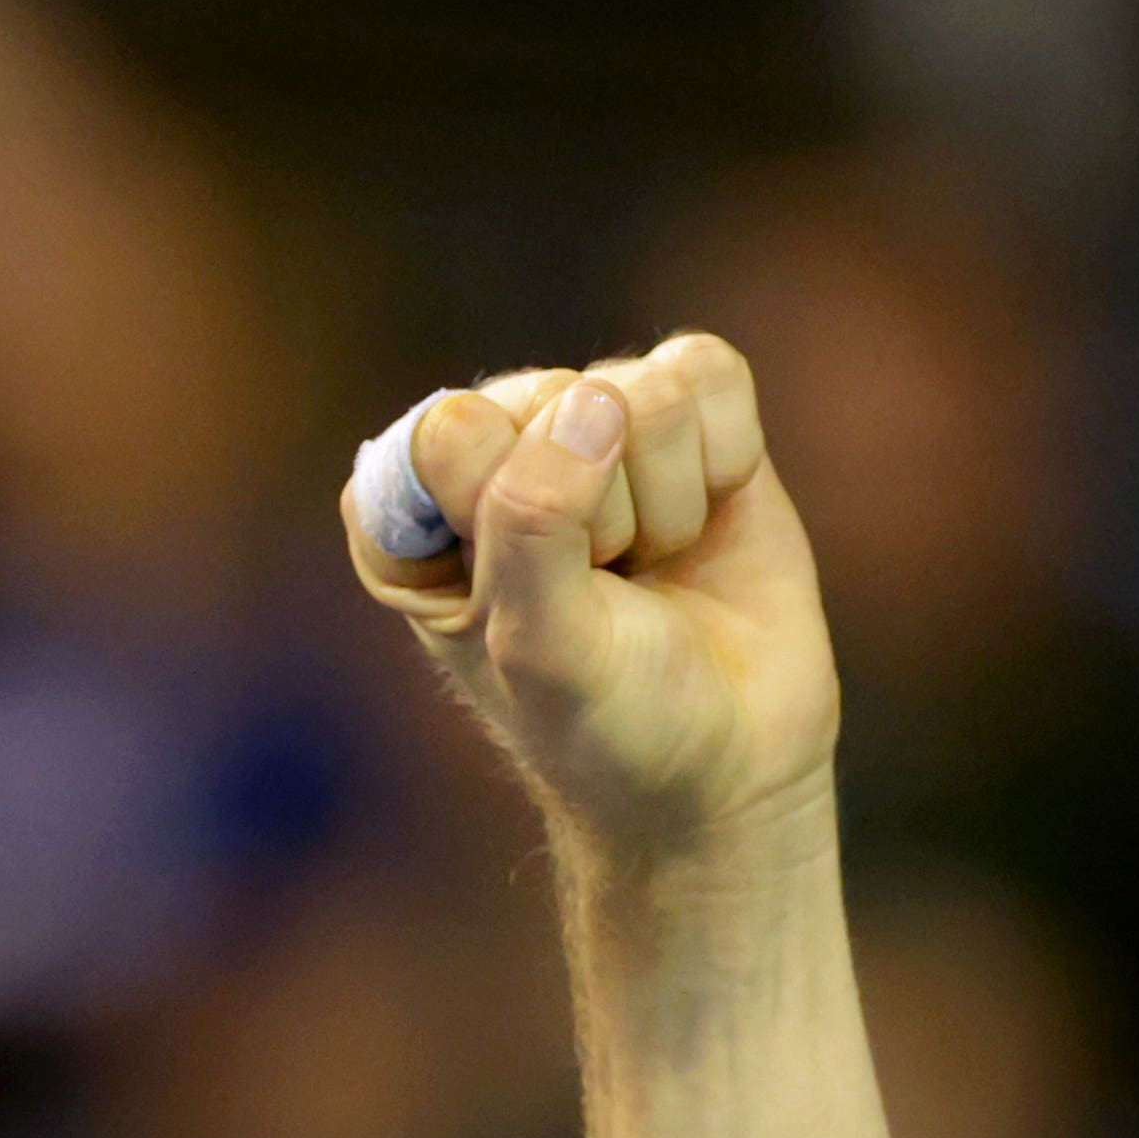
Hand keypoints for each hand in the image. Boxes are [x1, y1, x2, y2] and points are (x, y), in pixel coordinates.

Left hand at [343, 336, 840, 877]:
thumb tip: (596, 401)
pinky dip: (726, 452)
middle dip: (602, 510)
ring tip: (654, 566)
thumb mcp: (541, 647)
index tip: (534, 594)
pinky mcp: (688, 424)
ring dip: (667, 496)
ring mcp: (594, 434)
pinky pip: (706, 370)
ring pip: (640, 387)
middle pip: (554, 397)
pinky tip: (708, 518)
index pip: (447, 432)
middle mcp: (495, 458)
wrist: (727, 768)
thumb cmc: (606, 723)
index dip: (509, 506)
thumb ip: (534, 522)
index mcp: (411, 516)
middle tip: (609, 591)